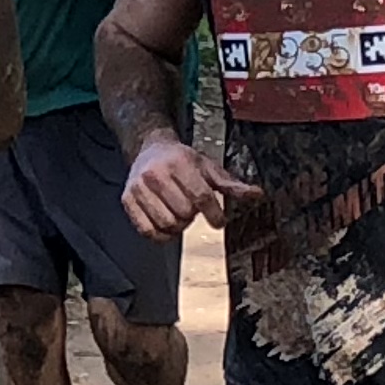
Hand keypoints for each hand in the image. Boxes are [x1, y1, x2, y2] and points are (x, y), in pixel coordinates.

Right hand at [121, 135, 270, 241]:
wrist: (149, 149)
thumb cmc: (181, 160)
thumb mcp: (208, 167)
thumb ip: (231, 184)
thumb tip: (256, 195)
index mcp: (179, 163)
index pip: (200, 196)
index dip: (214, 213)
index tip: (219, 221)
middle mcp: (156, 174)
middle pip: (183, 212)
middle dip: (194, 216)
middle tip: (194, 211)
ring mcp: (139, 187)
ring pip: (166, 223)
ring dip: (178, 226)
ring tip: (181, 216)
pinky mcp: (128, 199)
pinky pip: (146, 230)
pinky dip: (160, 235)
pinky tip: (167, 227)